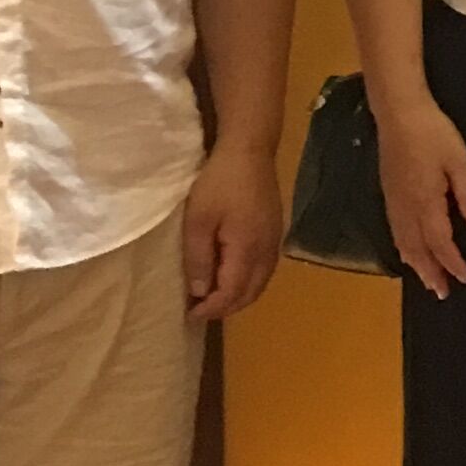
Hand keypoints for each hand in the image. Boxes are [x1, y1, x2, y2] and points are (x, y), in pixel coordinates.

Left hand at [181, 143, 285, 322]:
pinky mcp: (275, 231)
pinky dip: (248, 282)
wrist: (250, 150)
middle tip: (200, 311)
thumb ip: (199, 259)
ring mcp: (274, 241)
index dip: (212, 309)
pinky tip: (232, 276)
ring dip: (238, 296)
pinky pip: (264, 269)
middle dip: (226, 308)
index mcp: (248, 250)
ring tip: (213, 298)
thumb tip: (200, 292)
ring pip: (260, 283)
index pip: (232, 293)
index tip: (190, 315)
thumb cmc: (219, 183)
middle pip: (251, 293)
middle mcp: (267, 251)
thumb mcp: (198, 220)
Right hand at [376, 92, 465, 295]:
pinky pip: (394, 231)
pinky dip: (402, 248)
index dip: (452, 262)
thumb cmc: (433, 133)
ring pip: (403, 243)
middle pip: (418, 249)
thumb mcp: (459, 161)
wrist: (398, 113)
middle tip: (442, 293)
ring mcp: (393, 202)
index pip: (440, 242)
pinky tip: (407, 253)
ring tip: (427, 281)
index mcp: (426, 202)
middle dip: (431, 273)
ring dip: (415, 265)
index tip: (464, 278)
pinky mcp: (387, 194)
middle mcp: (406, 208)